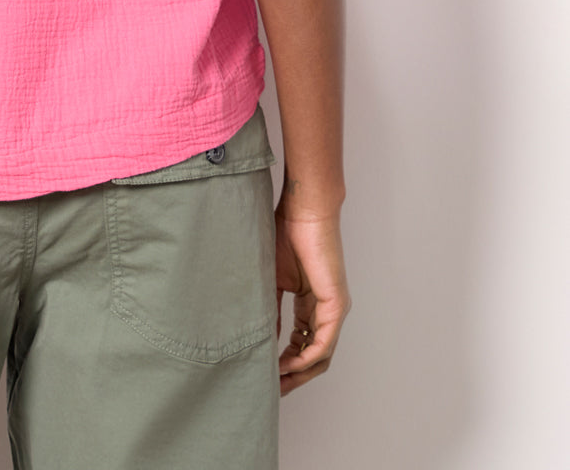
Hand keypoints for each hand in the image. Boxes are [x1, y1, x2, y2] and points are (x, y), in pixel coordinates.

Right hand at [274, 204, 350, 395]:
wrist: (303, 210)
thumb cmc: (286, 232)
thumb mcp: (272, 279)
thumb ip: (270, 309)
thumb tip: (261, 338)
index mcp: (310, 304)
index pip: (301, 344)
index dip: (284, 363)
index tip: (265, 374)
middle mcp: (326, 310)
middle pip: (313, 357)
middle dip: (292, 376)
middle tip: (272, 389)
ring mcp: (334, 309)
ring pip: (321, 355)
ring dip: (299, 372)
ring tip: (277, 381)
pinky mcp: (336, 304)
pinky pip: (324, 343)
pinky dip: (306, 358)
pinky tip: (288, 364)